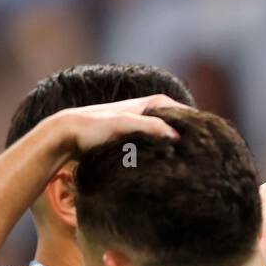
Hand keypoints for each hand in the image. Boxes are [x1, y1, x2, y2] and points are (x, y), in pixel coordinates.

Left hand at [44, 94, 186, 154]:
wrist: (63, 135)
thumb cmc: (91, 128)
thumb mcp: (122, 125)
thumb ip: (149, 126)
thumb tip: (175, 135)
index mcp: (138, 106)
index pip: (170, 105)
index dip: (186, 115)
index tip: (202, 128)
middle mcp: (135, 113)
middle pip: (165, 116)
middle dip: (180, 126)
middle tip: (197, 142)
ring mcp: (128, 126)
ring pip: (155, 129)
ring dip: (168, 138)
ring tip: (183, 153)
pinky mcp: (121, 139)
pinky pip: (145, 141)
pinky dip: (156, 147)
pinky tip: (160, 161)